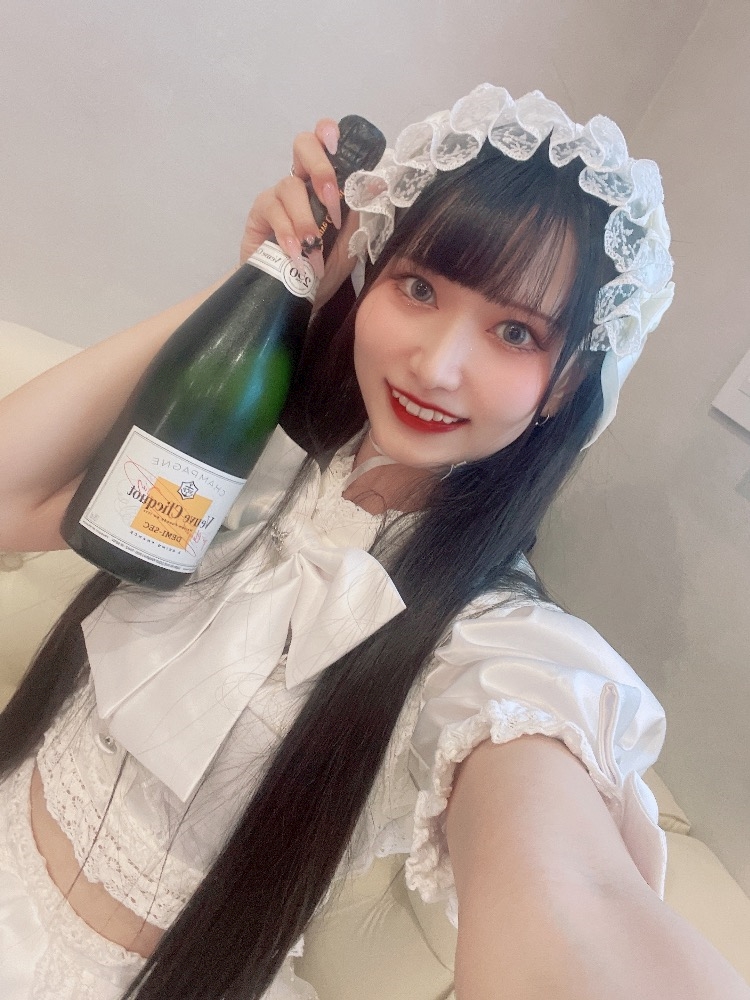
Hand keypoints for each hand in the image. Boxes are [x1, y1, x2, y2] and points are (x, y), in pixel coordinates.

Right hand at [240, 119, 361, 308]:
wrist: (293, 297)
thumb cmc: (321, 269)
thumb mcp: (349, 244)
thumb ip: (359, 214)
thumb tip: (378, 183)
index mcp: (324, 184)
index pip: (324, 143)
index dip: (328, 134)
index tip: (338, 146)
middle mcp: (301, 182)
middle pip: (302, 144)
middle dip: (320, 168)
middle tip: (331, 202)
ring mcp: (278, 195)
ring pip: (290, 186)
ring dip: (306, 219)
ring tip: (314, 249)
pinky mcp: (259, 213)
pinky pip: (272, 210)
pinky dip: (287, 232)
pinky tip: (295, 252)